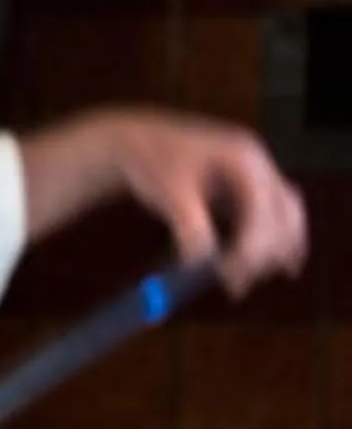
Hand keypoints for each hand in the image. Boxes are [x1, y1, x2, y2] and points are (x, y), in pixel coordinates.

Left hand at [20, 108, 309, 294]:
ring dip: (275, 251)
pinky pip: (275, 219)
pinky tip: (269, 270)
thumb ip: (187, 224)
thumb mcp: (168, 192)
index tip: (229, 274)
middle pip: (284, 213)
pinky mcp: (252, 190)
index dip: (251, 245)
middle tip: (235, 286)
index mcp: (242, 157)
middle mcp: (259, 165)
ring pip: (286, 217)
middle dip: (266, 252)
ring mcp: (259, 176)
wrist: (141, 142)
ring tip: (242, 284)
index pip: (261, 208)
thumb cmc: (152, 161)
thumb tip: (200, 260)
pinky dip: (273, 243)